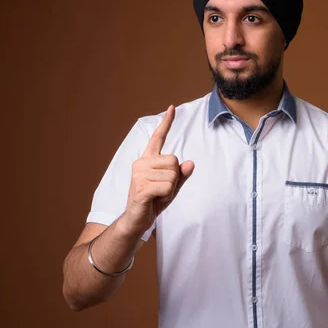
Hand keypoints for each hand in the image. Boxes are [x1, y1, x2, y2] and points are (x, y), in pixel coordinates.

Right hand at [122, 105, 193, 235]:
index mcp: (148, 159)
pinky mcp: (141, 187)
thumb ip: (182, 175)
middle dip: (175, 178)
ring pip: (173, 175)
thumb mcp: (172, 186)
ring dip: (171, 189)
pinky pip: (168, 187)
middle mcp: (142, 162)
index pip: (158, 137)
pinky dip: (167, 196)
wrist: (137, 220)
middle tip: (162, 189)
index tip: (172, 108)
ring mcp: (139, 174)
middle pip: (175, 161)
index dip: (166, 123)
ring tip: (158, 195)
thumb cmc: (154, 200)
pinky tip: (155, 199)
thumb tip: (190, 163)